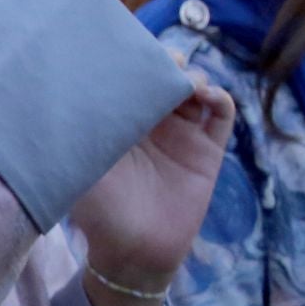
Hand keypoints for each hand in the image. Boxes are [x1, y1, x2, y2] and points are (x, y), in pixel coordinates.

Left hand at [71, 68, 234, 288]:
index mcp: (121, 121)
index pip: (133, 79)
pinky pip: (222, 115)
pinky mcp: (208, 150)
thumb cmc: (101, 212)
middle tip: (167, 61)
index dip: (138, 60)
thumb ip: (88, 128)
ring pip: (196, 89)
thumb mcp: (82, 163)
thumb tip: (88, 87)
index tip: (137, 53)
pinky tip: (208, 96)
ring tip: (187, 82)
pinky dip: (220, 97)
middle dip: (169, 62)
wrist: (135, 252)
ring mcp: (183, 134)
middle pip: (167, 77)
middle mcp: (153, 123)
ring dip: (194, 76)